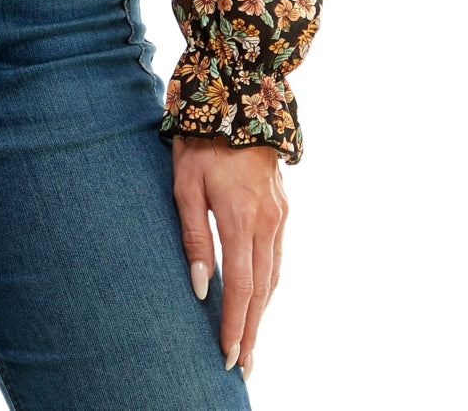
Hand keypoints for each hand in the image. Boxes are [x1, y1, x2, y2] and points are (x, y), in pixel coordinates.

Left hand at [171, 135, 287, 379]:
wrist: (238, 101)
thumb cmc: (200, 143)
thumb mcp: (185, 186)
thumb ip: (194, 238)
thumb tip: (201, 288)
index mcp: (241, 219)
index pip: (241, 287)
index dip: (235, 325)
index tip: (228, 356)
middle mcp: (267, 222)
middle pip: (262, 291)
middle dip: (251, 331)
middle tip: (242, 366)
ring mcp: (279, 216)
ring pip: (274, 276)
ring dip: (262, 313)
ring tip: (250, 342)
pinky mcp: (282, 209)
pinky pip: (277, 257)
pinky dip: (269, 285)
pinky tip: (259, 299)